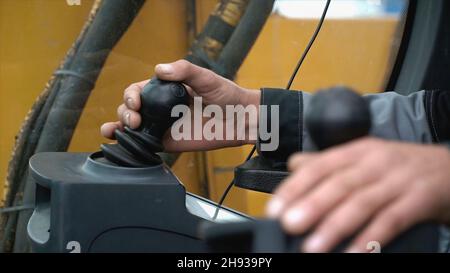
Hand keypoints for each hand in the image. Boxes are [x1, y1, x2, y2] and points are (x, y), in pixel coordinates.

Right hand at [101, 59, 259, 151]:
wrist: (239, 119)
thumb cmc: (225, 95)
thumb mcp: (205, 77)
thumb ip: (184, 70)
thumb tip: (159, 69)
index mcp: (165, 89)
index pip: (138, 90)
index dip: (131, 95)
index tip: (136, 101)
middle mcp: (160, 107)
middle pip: (130, 108)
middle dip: (124, 112)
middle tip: (134, 118)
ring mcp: (162, 125)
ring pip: (132, 126)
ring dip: (119, 126)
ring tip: (117, 129)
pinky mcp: (167, 142)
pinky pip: (145, 144)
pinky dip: (129, 144)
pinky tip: (119, 142)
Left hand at [266, 137, 449, 251]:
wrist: (449, 167)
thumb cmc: (399, 167)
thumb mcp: (364, 157)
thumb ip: (329, 162)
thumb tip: (294, 165)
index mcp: (357, 151)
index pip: (319, 166)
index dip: (295, 187)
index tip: (275, 207)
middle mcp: (375, 163)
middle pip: (339, 184)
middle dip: (311, 205)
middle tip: (288, 224)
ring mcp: (398, 181)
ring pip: (361, 203)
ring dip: (335, 226)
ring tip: (312, 246)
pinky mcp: (419, 201)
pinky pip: (391, 221)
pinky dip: (370, 239)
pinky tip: (352, 253)